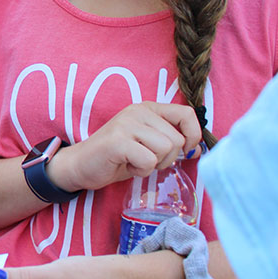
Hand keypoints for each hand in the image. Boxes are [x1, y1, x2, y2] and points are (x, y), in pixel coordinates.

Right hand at [48, 102, 201, 191]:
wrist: (80, 165)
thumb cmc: (116, 157)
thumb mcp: (146, 143)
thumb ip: (168, 139)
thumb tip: (199, 149)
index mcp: (147, 108)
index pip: (187, 114)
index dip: (194, 135)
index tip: (186, 151)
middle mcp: (137, 111)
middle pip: (178, 139)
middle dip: (167, 158)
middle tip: (145, 159)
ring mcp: (127, 124)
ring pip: (166, 149)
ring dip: (153, 164)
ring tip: (135, 161)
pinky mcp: (118, 141)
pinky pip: (148, 160)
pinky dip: (141, 170)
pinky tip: (126, 165)